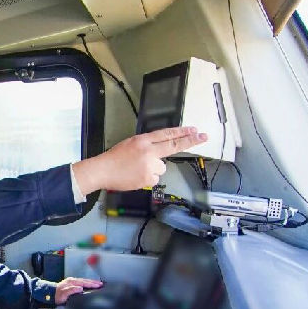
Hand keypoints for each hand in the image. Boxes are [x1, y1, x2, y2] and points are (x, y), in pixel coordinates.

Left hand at [55, 277, 102, 304]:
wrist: (50, 294)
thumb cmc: (57, 295)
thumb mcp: (63, 294)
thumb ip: (71, 290)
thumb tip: (80, 288)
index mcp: (72, 282)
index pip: (84, 283)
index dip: (92, 284)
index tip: (98, 285)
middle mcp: (72, 280)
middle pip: (85, 280)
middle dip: (94, 282)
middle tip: (101, 283)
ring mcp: (72, 281)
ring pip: (84, 280)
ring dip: (91, 282)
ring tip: (97, 283)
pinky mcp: (71, 283)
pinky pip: (81, 282)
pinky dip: (86, 282)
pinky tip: (89, 284)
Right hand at [72, 126, 206, 193]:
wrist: (103, 171)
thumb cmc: (114, 158)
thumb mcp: (130, 144)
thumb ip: (147, 146)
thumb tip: (161, 151)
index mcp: (143, 140)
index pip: (166, 134)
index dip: (182, 132)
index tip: (194, 130)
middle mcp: (148, 151)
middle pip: (174, 145)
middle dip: (191, 140)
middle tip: (204, 136)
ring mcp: (150, 165)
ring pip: (162, 167)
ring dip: (153, 169)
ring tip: (137, 169)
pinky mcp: (149, 178)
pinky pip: (155, 178)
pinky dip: (147, 178)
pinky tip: (136, 176)